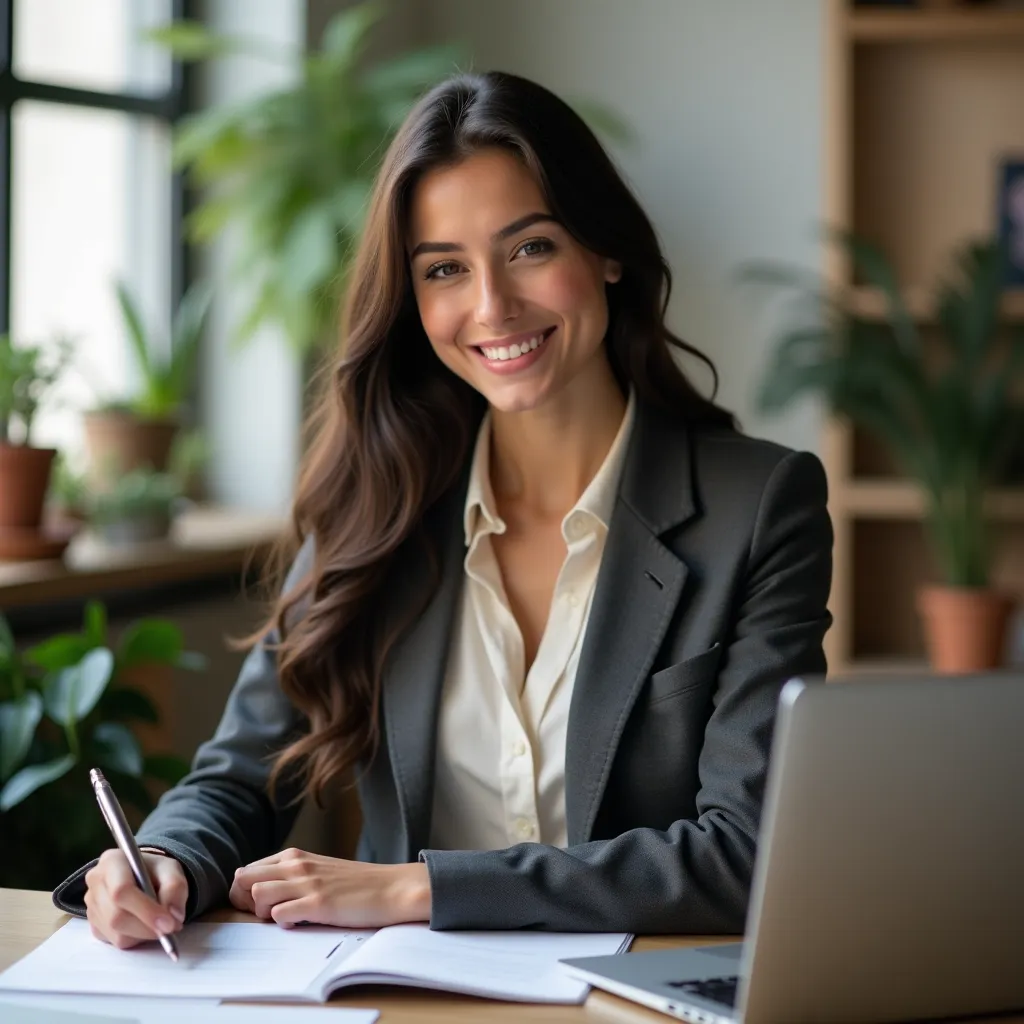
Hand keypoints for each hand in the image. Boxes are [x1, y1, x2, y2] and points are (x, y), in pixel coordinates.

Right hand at [84, 848, 186, 949]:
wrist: (143, 876)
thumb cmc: (155, 871)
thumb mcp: (171, 869)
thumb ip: (175, 888)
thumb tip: (174, 916)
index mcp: (111, 861)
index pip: (122, 891)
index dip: (146, 910)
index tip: (168, 924)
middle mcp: (95, 882)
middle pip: (116, 916)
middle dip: (146, 927)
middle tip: (170, 929)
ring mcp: (91, 905)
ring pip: (116, 934)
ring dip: (142, 934)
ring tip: (157, 922)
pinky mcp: (93, 924)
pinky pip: (114, 941)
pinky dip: (134, 938)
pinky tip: (143, 924)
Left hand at [229, 848, 430, 928]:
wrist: (391, 888)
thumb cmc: (355, 884)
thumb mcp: (319, 870)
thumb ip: (292, 875)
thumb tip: (259, 890)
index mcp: (295, 856)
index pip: (246, 870)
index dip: (243, 892)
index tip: (258, 906)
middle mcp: (297, 865)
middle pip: (243, 880)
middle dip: (244, 902)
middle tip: (264, 916)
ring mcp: (307, 883)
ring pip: (257, 896)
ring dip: (263, 913)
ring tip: (284, 918)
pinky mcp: (317, 903)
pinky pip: (279, 916)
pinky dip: (283, 924)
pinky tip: (300, 923)